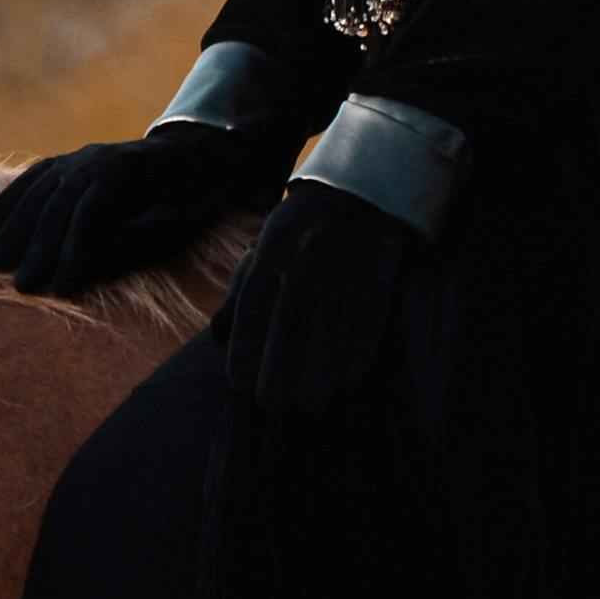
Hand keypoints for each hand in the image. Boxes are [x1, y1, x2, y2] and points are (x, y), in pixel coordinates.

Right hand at [0, 126, 285, 298]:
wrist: (194, 156)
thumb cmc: (188, 199)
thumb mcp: (177, 222)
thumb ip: (139, 237)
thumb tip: (97, 263)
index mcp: (127, 172)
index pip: (90, 215)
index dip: (73, 253)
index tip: (60, 289)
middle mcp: (96, 158)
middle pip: (58, 204)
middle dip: (38, 247)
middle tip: (21, 286)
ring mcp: (80, 157)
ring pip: (41, 190)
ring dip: (17, 226)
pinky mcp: (71, 161)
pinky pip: (36, 175)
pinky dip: (14, 195)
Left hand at [224, 185, 412, 416]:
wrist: (357, 193)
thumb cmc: (298, 233)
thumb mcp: (262, 248)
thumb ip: (240, 292)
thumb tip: (220, 340)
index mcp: (273, 250)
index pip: (253, 308)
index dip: (245, 350)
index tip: (240, 383)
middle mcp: (307, 259)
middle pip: (290, 325)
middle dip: (279, 371)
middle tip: (271, 405)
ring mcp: (346, 267)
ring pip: (332, 330)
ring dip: (319, 373)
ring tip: (309, 404)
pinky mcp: (379, 275)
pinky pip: (369, 322)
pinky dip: (358, 355)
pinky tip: (347, 381)